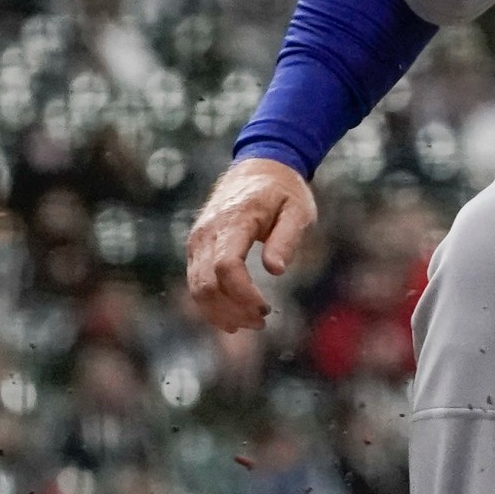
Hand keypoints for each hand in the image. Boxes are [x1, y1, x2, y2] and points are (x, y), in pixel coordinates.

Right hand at [185, 157, 317, 331]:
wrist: (258, 168)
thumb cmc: (284, 191)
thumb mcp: (298, 210)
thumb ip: (287, 238)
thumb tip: (275, 270)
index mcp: (233, 221)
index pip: (227, 266)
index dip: (243, 294)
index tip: (266, 309)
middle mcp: (207, 233)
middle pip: (206, 283)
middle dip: (233, 310)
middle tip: (262, 322)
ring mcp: (197, 241)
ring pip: (197, 287)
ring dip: (220, 313)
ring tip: (251, 324)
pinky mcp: (197, 248)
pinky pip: (196, 282)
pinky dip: (210, 304)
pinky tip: (231, 319)